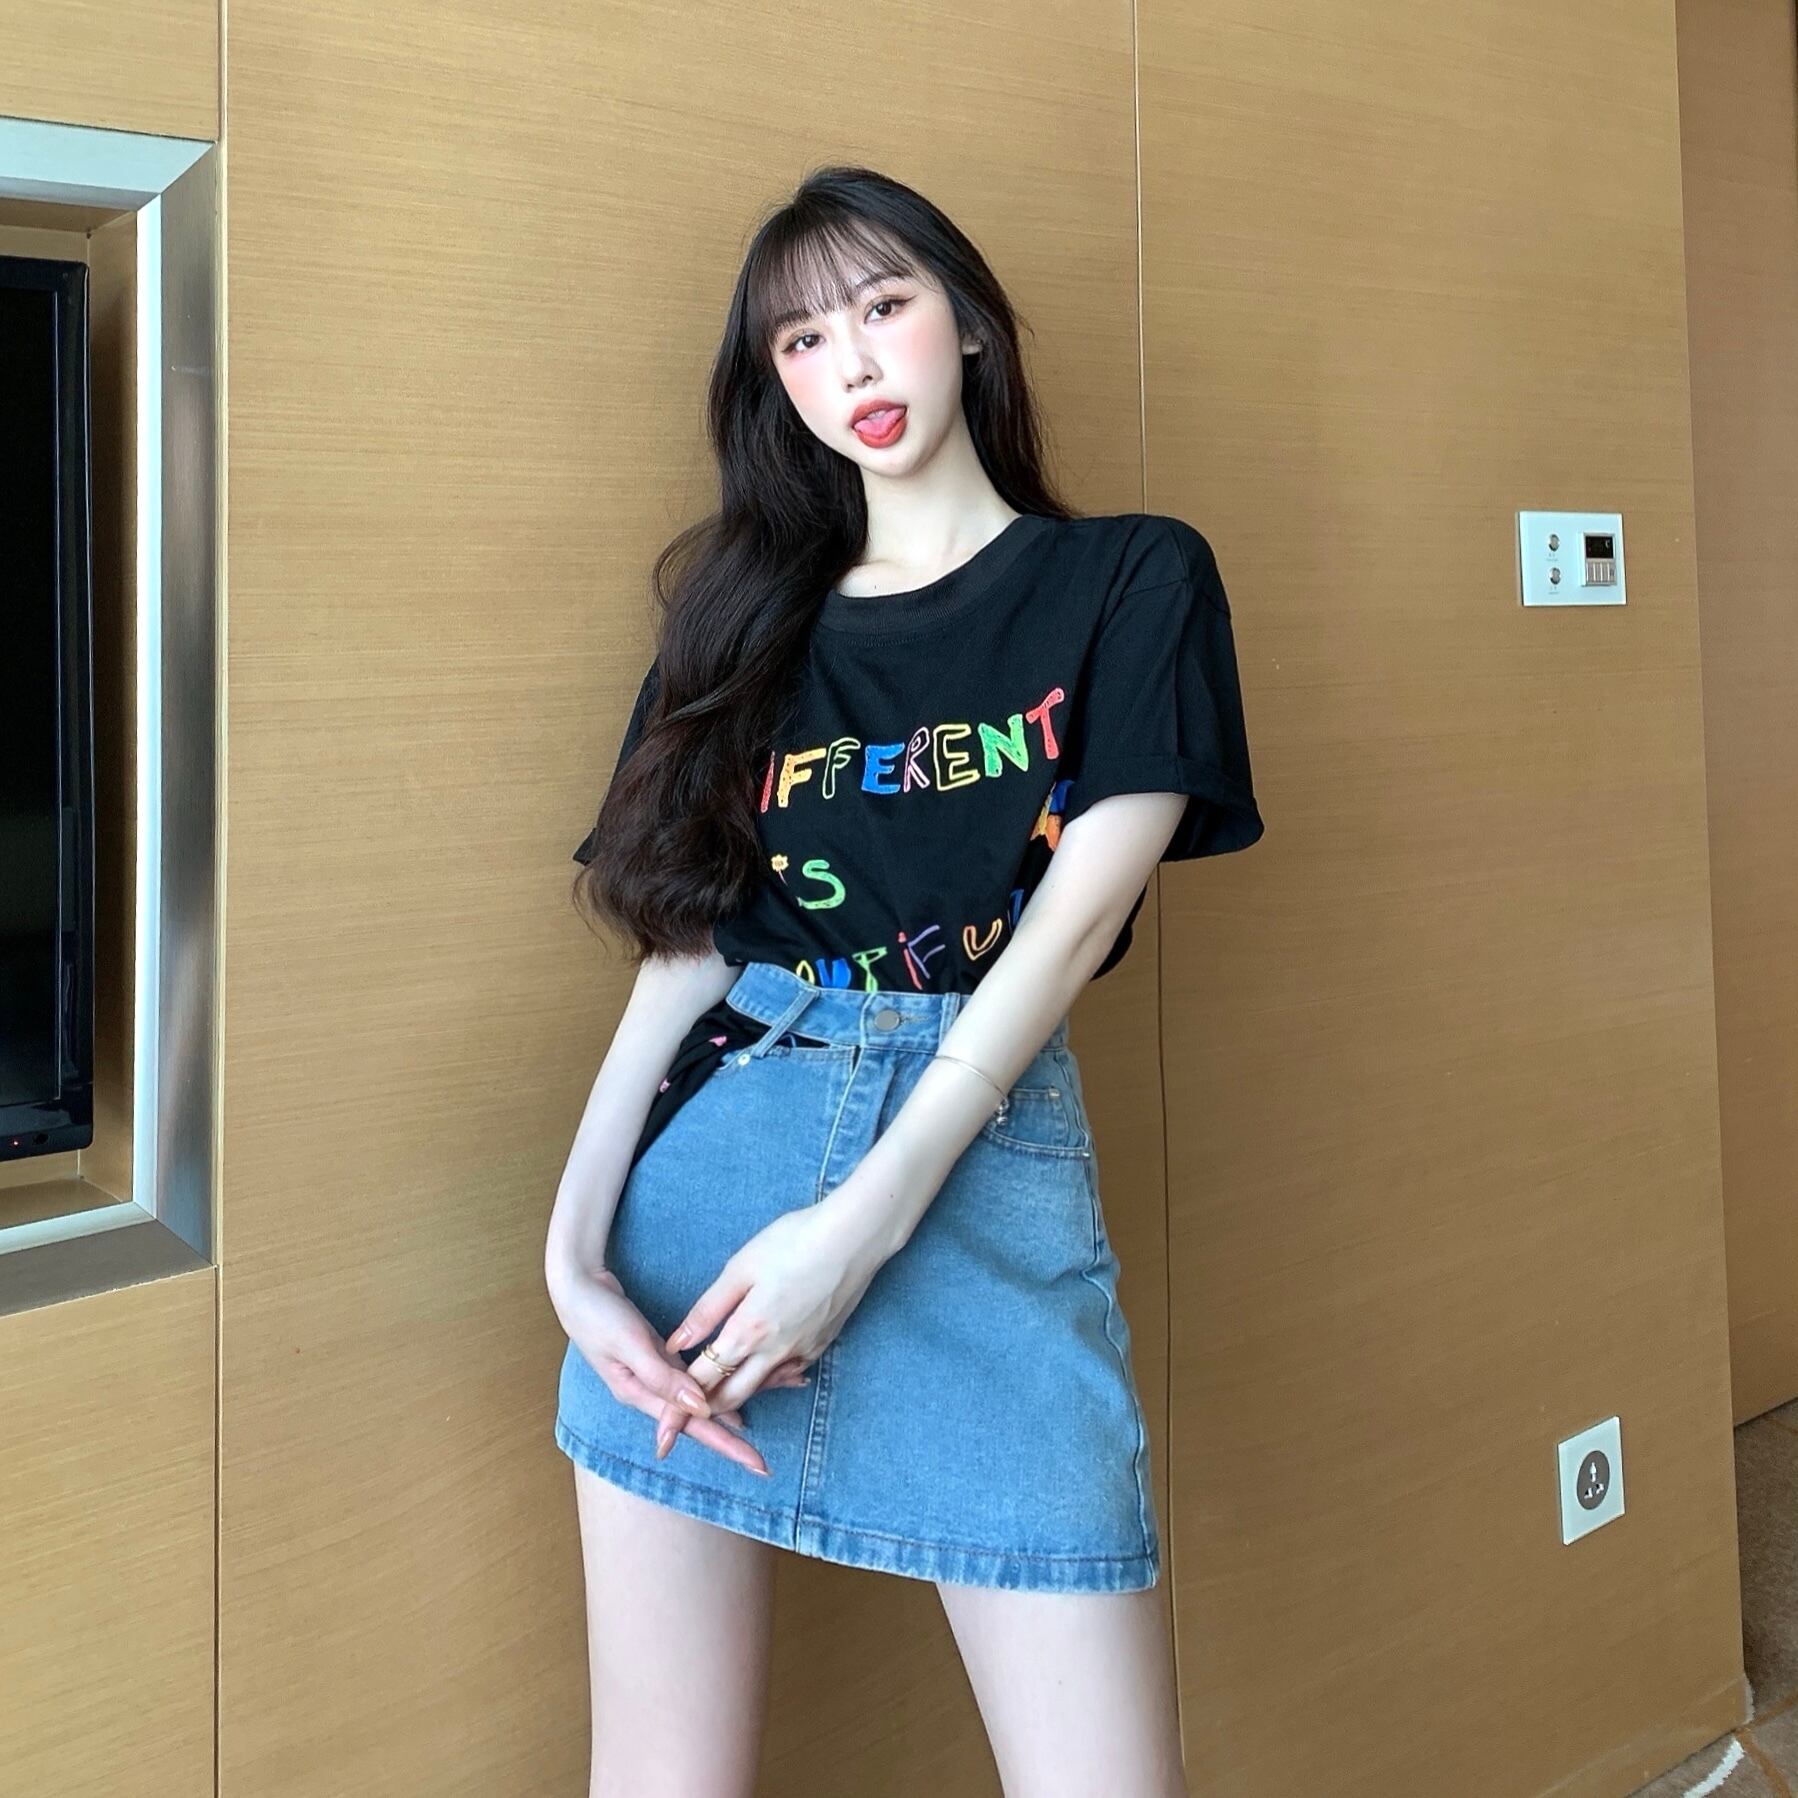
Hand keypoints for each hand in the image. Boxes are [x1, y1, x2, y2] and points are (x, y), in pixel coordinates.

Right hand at [551, 1262, 792, 1475]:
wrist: (577, 1287)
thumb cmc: (596, 1315)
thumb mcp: (629, 1343)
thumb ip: (662, 1376)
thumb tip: (699, 1407)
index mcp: (642, 1394)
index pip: (693, 1428)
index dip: (727, 1445)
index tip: (757, 1464)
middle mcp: (653, 1391)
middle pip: (703, 1419)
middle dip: (736, 1438)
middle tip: (768, 1460)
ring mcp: (659, 1375)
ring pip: (705, 1396)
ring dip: (739, 1399)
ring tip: (777, 1399)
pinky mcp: (663, 1357)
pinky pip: (699, 1374)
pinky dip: (722, 1376)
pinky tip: (744, 1378)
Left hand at [653, 1195, 890, 1463]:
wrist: (855, 1238)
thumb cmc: (794, 1241)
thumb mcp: (741, 1268)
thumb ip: (707, 1310)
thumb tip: (676, 1343)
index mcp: (748, 1332)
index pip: (703, 1381)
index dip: (678, 1406)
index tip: (661, 1431)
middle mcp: (775, 1352)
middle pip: (731, 1397)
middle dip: (705, 1411)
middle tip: (683, 1418)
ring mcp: (802, 1351)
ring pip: (761, 1387)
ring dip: (737, 1395)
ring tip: (716, 1396)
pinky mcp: (822, 1344)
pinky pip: (788, 1372)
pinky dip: (769, 1377)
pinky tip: (762, 1366)